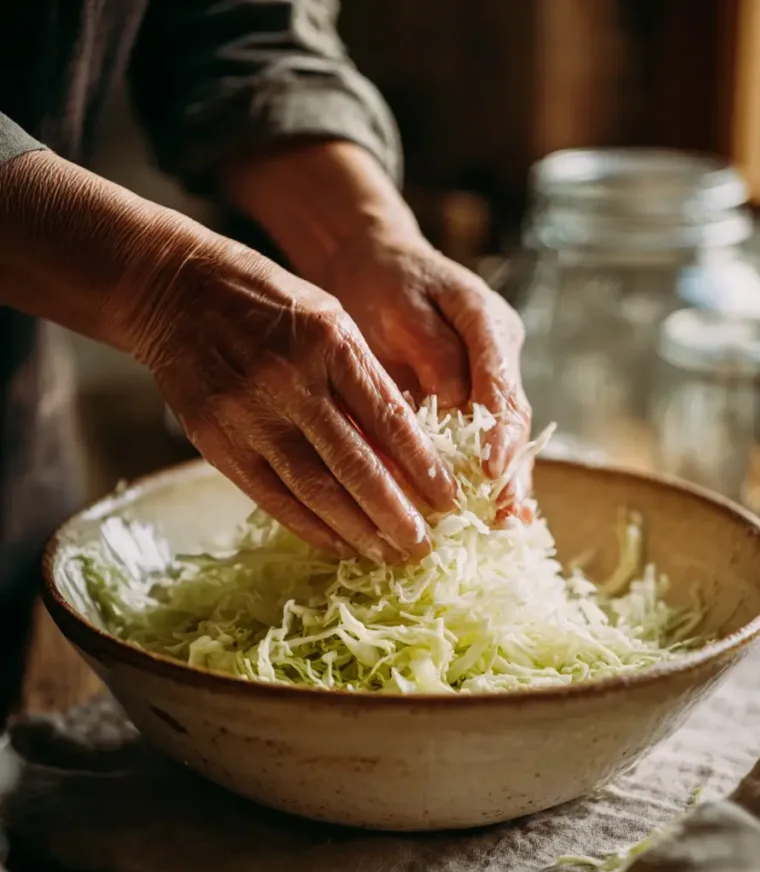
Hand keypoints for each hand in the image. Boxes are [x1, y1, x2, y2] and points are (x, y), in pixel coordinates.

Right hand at [124, 234, 455, 560]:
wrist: (174, 291)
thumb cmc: (266, 302)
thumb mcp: (328, 318)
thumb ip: (362, 379)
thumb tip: (401, 453)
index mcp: (330, 343)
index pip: (390, 418)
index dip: (423, 468)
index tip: (448, 500)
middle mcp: (291, 382)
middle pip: (355, 465)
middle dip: (396, 514)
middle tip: (424, 547)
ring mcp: (250, 415)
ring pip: (315, 490)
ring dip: (358, 531)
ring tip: (389, 556)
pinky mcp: (218, 443)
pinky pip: (272, 498)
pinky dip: (310, 528)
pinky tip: (340, 546)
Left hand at [323, 231, 531, 517]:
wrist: (375, 267)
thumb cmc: (388, 280)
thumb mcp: (405, 301)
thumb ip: (432, 348)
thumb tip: (453, 398)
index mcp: (488, 326)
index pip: (500, 385)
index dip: (499, 431)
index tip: (492, 468)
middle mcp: (498, 360)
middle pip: (512, 421)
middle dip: (512, 470)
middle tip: (508, 515)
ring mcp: (488, 383)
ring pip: (503, 439)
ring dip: (505, 484)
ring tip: (506, 527)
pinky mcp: (469, 403)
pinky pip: (479, 445)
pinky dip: (482, 481)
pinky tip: (488, 519)